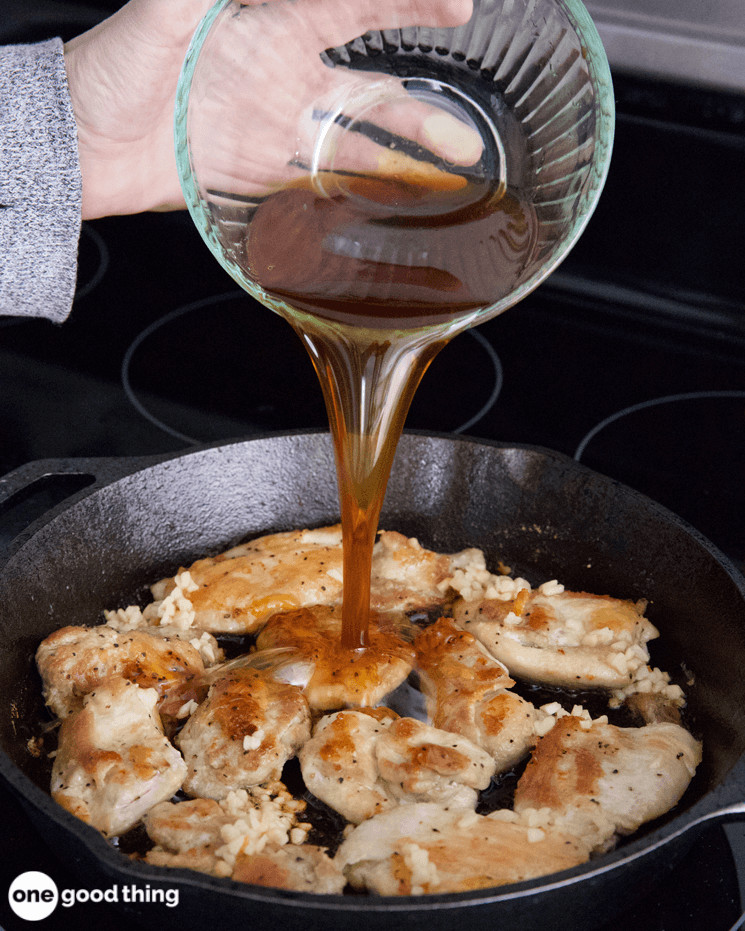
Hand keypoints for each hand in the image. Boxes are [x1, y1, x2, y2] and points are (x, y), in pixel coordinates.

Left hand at [64, 0, 474, 219]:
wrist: (82, 148)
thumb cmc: (110, 72)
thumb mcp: (161, 17)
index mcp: (268, 26)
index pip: (353, 8)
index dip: (407, 7)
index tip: (456, 9)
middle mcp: (283, 76)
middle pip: (368, 87)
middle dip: (420, 107)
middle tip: (466, 131)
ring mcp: (276, 127)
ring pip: (356, 141)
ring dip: (404, 158)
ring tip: (452, 174)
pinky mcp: (262, 172)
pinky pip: (321, 181)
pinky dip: (359, 193)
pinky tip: (394, 203)